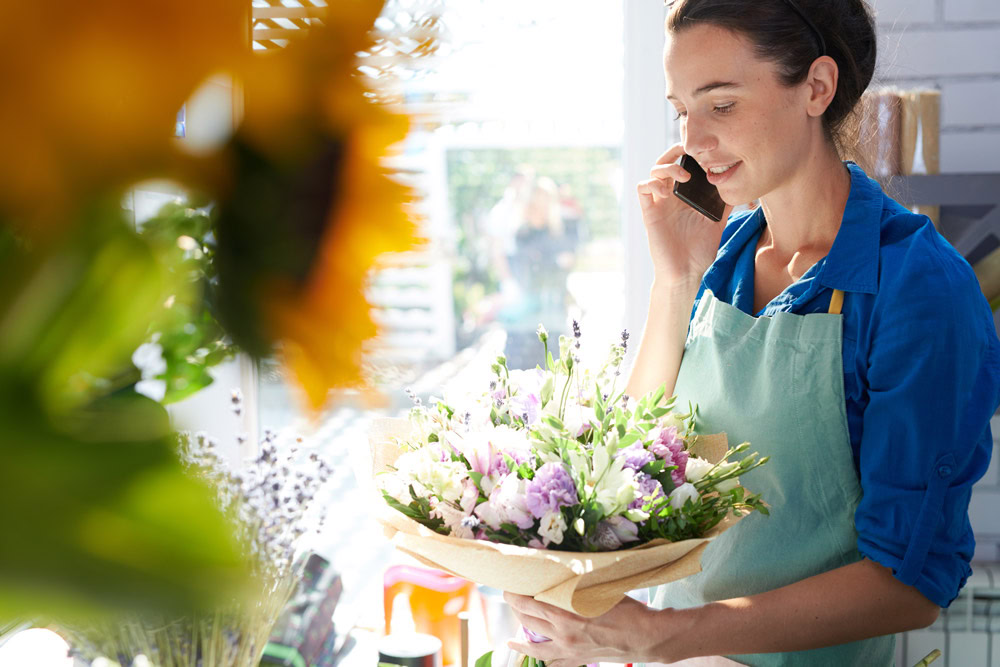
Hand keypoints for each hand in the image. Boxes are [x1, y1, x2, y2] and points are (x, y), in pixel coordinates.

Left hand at [503, 592, 665, 666]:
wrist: (645, 637)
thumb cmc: (625, 609)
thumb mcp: (597, 590)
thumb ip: (575, 586)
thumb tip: (560, 574)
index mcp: (565, 616)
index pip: (528, 605)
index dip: (514, 596)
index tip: (508, 588)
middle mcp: (562, 635)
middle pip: (528, 622)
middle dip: (517, 610)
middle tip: (511, 600)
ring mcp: (570, 651)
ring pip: (537, 648)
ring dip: (523, 641)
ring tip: (512, 639)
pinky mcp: (579, 660)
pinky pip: (555, 663)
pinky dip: (544, 660)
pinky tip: (539, 659)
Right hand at [636, 143, 731, 284]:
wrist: (686, 273)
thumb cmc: (700, 251)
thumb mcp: (718, 222)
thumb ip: (725, 204)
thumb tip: (741, 185)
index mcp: (686, 195)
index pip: (685, 164)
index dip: (691, 154)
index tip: (707, 152)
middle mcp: (671, 196)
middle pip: (667, 161)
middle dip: (675, 152)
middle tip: (689, 151)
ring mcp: (659, 203)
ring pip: (654, 171)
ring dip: (667, 167)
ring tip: (683, 177)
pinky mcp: (649, 213)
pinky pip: (642, 188)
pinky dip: (652, 183)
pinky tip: (667, 193)